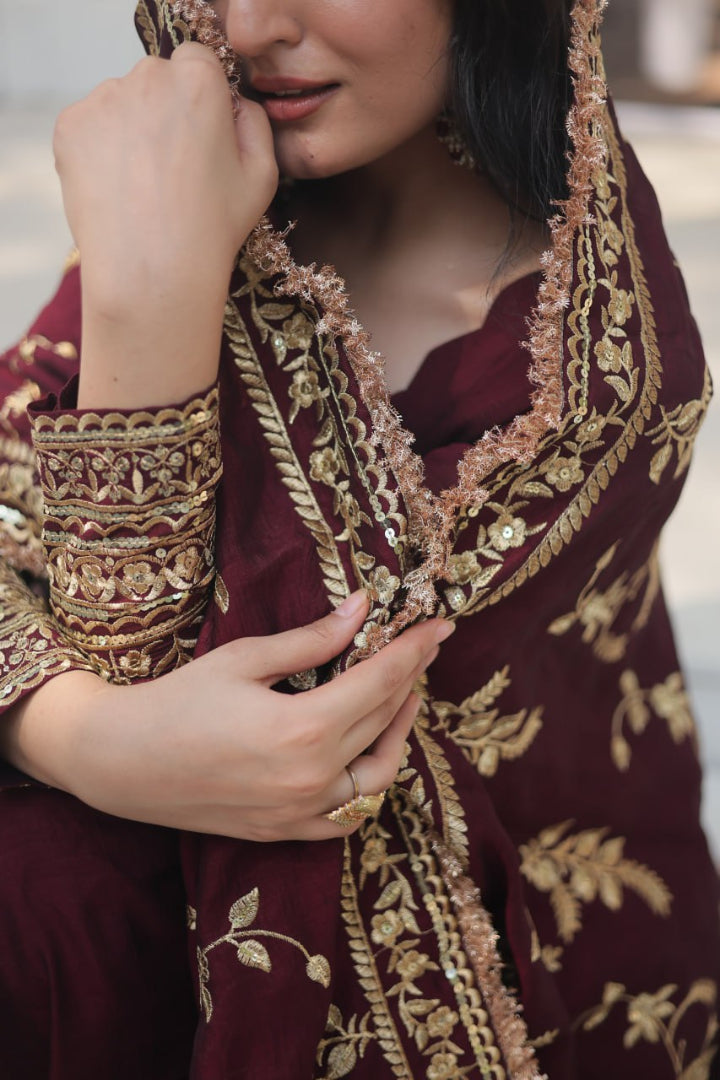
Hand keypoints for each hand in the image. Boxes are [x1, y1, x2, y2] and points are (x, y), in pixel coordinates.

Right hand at [4, 594, 453, 840]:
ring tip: (402, 699)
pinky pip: (348, 817)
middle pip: (384, 721)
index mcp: (306, 728)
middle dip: (410, 680)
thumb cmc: (176, 700)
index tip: (440, 626)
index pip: (383, 680)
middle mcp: (314, 778)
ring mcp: (300, 812)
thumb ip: (311, 640)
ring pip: (379, 776)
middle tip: (419, 650)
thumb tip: (362, 608)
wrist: (119, 762)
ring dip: (398, 735)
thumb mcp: (244, 659)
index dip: (415, 649)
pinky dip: (368, 786)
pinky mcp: (284, 831)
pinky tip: (366, 756)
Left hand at [53, 43, 277, 408]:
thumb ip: (255, 123)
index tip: (203, 138)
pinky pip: (90, 128)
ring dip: (131, 132)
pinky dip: (102, 153)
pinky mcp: (71, 127)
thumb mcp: (263, 176)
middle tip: (174, 171)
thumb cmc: (213, 229)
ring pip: (121, 104)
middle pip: (157, 80)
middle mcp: (147, 77)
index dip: (203, 100)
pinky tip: (120, 191)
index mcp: (199, 80)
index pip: (199, 62)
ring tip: (145, 188)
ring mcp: (102, 100)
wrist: (152, 272)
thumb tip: (236, 105)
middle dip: (165, 113)